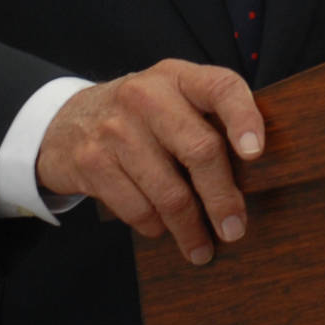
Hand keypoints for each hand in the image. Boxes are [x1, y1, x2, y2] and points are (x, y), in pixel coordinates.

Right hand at [36, 58, 264, 265]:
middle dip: (222, 198)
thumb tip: (257, 176)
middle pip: (200, 150)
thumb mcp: (171, 100)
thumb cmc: (140, 117)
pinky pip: (138, 210)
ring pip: (169, 192)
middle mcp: (146, 95)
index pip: (221, 87)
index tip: (256, 153)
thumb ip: (208, 120)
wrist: (66, 122)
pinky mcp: (92, 162)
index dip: (243, 117)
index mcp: (177, 77)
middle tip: (234, 229)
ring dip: (190, 229)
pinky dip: (155, 227)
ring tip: (200, 247)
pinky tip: (160, 227)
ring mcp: (115, 128)